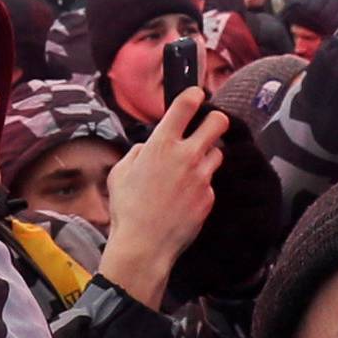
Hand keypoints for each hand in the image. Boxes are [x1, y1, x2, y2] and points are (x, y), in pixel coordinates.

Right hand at [98, 91, 226, 310]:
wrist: (145, 244)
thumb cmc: (127, 208)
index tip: (197, 93)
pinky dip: (201, 184)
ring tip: (192, 166)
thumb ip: (137, 153)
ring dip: (207, 155)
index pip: (185, 106)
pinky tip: (185, 195)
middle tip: (209, 125)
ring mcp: (201, 178)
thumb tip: (148, 148)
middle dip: (215, 120)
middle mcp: (186, 156)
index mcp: (161, 145)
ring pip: (217, 154)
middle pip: (218, 124)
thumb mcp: (120, 172)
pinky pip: (210, 183)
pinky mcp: (209, 198)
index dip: (194, 94)